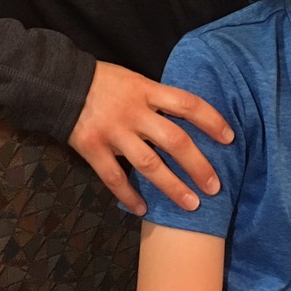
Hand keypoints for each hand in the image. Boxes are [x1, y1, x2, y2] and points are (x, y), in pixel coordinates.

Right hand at [68, 60, 233, 214]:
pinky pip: (114, 177)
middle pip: (174, 139)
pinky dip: (129, 196)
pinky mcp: (92, 148)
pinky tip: (144, 210)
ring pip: (148, 164)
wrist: (60, 84)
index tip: (230, 138)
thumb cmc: (104, 82)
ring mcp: (113, 132)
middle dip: (198, 164)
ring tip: (191, 205)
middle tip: (215, 186)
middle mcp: (134, 112)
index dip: (211, 120)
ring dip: (172, 186)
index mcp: (147, 91)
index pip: (187, 104)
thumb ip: (156, 99)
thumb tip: (187, 118)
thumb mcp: (135, 80)